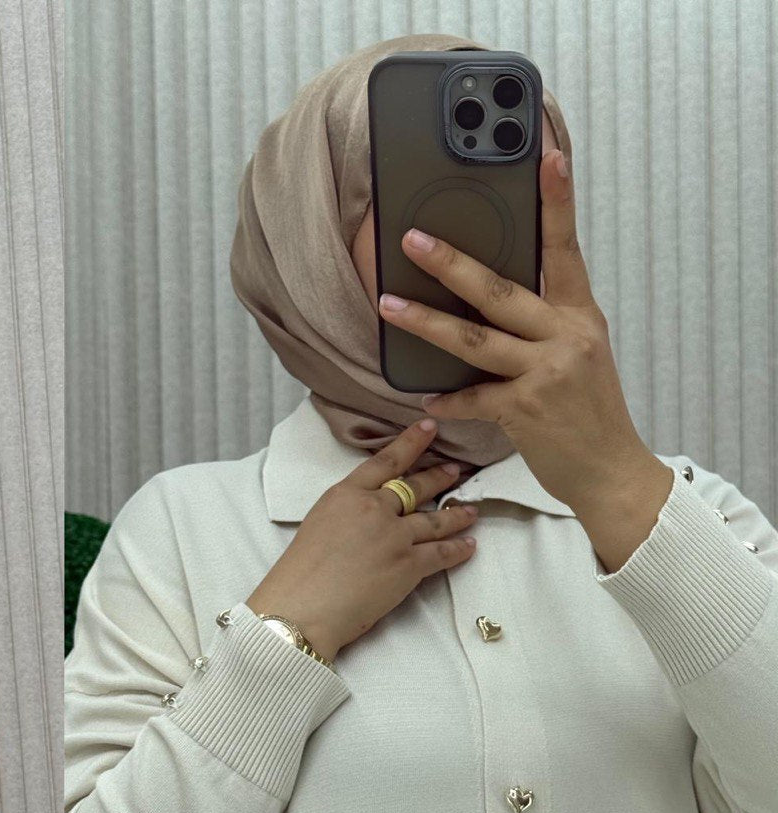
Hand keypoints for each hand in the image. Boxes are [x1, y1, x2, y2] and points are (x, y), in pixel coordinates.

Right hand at [246, 419, 479, 660]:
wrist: (302, 606)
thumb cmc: (299, 572)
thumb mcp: (317, 523)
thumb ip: (346, 511)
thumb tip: (365, 513)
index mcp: (346, 494)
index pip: (385, 462)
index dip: (410, 443)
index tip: (428, 429)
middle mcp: (374, 509)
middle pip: (416, 487)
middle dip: (439, 477)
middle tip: (455, 470)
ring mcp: (395, 536)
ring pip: (435, 520)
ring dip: (456, 514)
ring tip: (470, 510)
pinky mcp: (409, 565)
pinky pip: (441, 553)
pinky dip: (458, 549)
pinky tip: (468, 545)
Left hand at [376, 148, 662, 519]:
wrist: (611, 470)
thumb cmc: (589, 412)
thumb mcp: (581, 355)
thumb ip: (545, 325)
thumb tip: (494, 300)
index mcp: (581, 316)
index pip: (566, 247)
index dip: (557, 201)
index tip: (547, 155)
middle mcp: (566, 337)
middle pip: (500, 290)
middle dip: (452, 263)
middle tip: (413, 238)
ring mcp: (546, 373)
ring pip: (474, 340)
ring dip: (425, 323)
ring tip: (387, 306)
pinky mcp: (526, 410)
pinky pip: (473, 399)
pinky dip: (448, 400)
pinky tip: (425, 398)